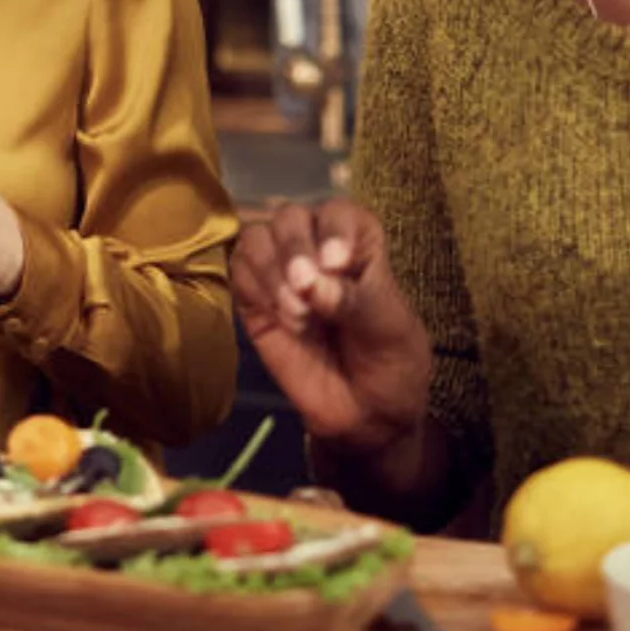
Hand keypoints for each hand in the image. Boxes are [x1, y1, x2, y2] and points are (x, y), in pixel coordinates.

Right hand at [229, 200, 430, 451]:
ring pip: (256, 237)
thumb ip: (354, 301)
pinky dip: (254, 288)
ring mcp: (281, 272)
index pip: (340, 214)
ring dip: (271, 270)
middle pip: (290, 217)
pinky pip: (237, 272)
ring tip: (297, 316)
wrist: (365, 416)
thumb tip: (310, 284)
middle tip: (305, 289)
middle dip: (294, 249)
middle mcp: (316, 247)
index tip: (337, 263)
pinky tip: (280, 319)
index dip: (333, 230)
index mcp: (360, 243)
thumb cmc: (391, 363)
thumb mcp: (390, 330)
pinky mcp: (254, 300)